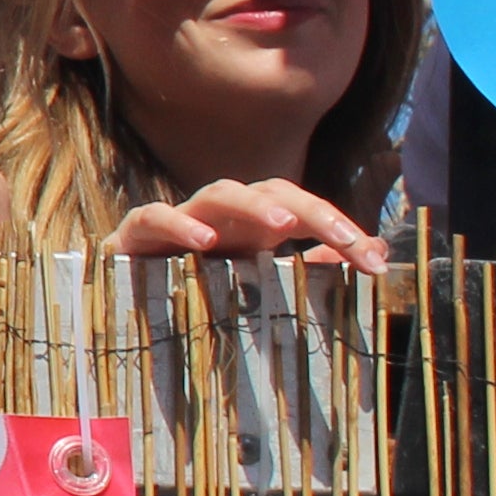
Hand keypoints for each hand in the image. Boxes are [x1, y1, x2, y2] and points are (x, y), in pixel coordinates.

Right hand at [110, 180, 384, 268]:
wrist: (115, 304)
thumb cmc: (192, 295)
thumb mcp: (260, 289)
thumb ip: (315, 269)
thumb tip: (380, 252)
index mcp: (254, 229)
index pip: (305, 212)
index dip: (342, 230)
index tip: (377, 264)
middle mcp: (222, 217)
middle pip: (272, 191)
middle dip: (312, 211)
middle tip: (346, 240)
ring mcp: (179, 221)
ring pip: (219, 192)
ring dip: (254, 205)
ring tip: (284, 226)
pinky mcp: (134, 235)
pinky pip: (154, 216)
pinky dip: (178, 223)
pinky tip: (204, 242)